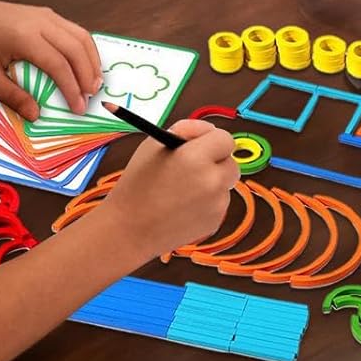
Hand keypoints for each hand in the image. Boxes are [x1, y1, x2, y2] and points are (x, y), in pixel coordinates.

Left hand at [0, 0, 102, 118]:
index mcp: (24, 37)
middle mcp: (40, 21)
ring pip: (79, 35)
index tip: (78, 109)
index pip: (59, 65)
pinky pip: (72, 29)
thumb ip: (13, 96)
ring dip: (91, 59)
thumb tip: (37, 115)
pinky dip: (82, 47)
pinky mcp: (42, 13)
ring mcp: (43, 14)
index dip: (72, 89)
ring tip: (94, 82)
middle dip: (88, 75)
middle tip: (91, 98)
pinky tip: (82, 63)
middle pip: (76, 48)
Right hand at [99, 118, 239, 261]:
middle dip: (216, 161)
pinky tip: (182, 205)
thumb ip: (184, 131)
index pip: (225, 139)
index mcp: (195, 157)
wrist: (129, 230)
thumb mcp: (152, 146)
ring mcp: (216, 204)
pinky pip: (218, 203)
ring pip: (225, 184)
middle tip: (194, 164)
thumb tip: (207, 131)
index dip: (211, 139)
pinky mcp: (215, 221)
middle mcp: (212, 181)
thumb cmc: (136, 186)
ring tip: (182, 188)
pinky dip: (206, 201)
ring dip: (211, 181)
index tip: (200, 143)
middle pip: (231, 162)